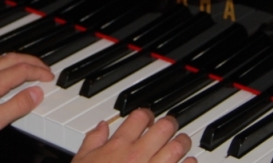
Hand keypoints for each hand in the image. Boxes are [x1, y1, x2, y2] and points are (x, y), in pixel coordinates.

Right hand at [73, 109, 194, 162]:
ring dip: (183, 142)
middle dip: (170, 124)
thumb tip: (102, 126)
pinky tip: (189, 162)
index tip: (149, 117)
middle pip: (163, 127)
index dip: (146, 114)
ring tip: (183, 142)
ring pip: (178, 147)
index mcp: (118, 145)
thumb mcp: (82, 160)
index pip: (138, 117)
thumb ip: (92, 140)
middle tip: (171, 125)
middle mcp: (138, 154)